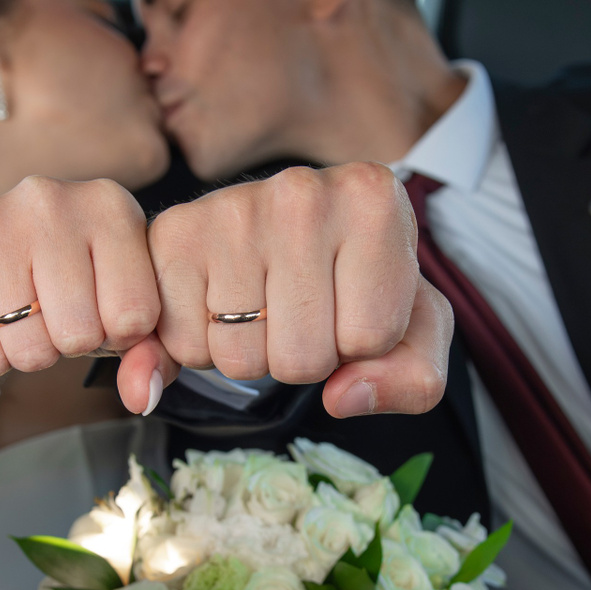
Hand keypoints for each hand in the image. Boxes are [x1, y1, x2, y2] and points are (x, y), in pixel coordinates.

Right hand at [0, 176, 172, 411]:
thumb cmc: (64, 290)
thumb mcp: (121, 307)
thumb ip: (152, 353)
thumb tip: (144, 396)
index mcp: (109, 203)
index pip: (137, 316)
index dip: (120, 335)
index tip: (101, 312)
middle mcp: (50, 199)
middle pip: (81, 334)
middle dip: (70, 346)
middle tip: (53, 317)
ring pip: (30, 350)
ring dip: (29, 353)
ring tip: (20, 317)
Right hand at [146, 163, 452, 416]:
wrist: (286, 230)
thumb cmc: (358, 280)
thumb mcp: (414, 330)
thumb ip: (415, 379)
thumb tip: (341, 398)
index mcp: (375, 200)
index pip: (371, 338)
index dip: (361, 344)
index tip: (352, 302)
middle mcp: (303, 191)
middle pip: (302, 358)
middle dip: (305, 356)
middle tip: (302, 310)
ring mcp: (233, 208)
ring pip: (241, 359)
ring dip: (252, 353)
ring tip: (261, 303)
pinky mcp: (175, 234)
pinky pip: (186, 346)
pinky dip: (201, 345)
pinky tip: (219, 301)